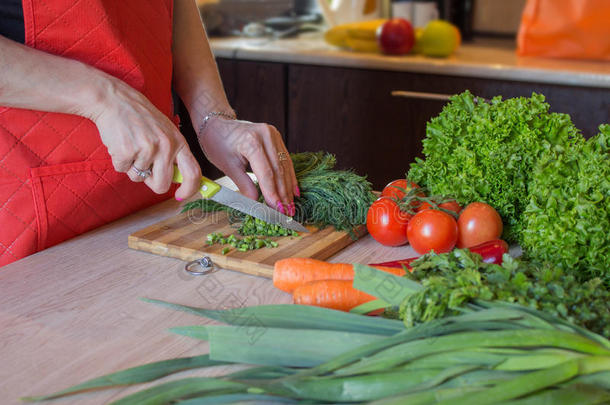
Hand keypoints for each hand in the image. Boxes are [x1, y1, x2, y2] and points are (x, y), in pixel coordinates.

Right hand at [90, 77, 200, 199]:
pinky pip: (122, 170)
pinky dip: (119, 161)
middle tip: (144, 169)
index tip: (180, 196)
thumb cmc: (141, 118)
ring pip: (138, 178)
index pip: (193, 173)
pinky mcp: (126, 151)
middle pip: (162, 184)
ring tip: (131, 146)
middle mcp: (165, 146)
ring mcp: (146, 149)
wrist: (115, 99)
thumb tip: (181, 180)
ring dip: (132, 167)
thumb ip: (174, 154)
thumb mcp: (166, 131)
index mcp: (178, 142)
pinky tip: (120, 143)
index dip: (189, 189)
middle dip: (151, 182)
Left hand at [197, 117, 297, 214]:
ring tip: (290, 205)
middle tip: (287, 212)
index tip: (276, 210)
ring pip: (285, 165)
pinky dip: (289, 176)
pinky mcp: (276, 136)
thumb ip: (243, 184)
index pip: (266, 172)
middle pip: (278, 170)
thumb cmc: (218, 144)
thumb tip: (255, 203)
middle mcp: (266, 135)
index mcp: (251, 141)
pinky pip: (285, 159)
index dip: (272, 193)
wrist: (217, 123)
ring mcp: (273, 134)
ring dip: (288, 187)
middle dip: (283, 193)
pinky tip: (293, 191)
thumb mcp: (227, 166)